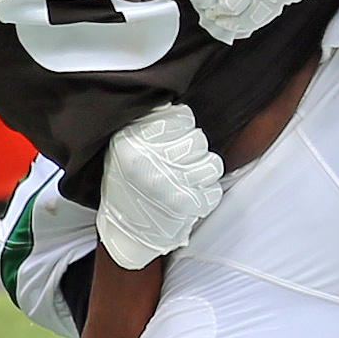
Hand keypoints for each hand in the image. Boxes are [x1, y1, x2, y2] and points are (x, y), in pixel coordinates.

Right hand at [93, 102, 224, 265]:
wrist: (124, 232)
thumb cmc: (128, 186)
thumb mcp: (126, 148)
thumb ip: (150, 125)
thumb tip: (175, 105)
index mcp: (131, 140)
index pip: (181, 116)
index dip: (182, 128)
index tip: (174, 139)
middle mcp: (148, 159)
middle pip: (199, 139)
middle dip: (194, 153)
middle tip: (178, 165)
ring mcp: (166, 182)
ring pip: (213, 164)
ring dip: (203, 174)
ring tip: (187, 180)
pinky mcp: (182, 204)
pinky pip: (213, 191)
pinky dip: (206, 197)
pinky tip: (190, 198)